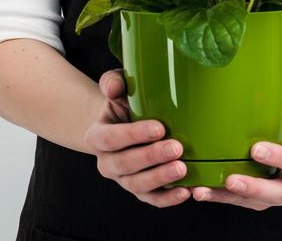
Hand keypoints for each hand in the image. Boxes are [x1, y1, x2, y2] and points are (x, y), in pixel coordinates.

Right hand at [83, 68, 191, 207]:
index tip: (159, 128)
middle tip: (177, 148)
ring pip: (137, 185)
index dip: (133, 135)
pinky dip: (168, 198)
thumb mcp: (117, 88)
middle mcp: (106, 162)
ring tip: (183, 169)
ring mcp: (122, 180)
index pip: (110, 139)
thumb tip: (114, 88)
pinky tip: (185, 191)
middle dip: (151, 157)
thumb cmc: (124, 103)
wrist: (127, 125)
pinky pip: (152, 199)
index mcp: (96, 137)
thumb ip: (113, 83)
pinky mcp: (140, 192)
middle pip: (125, 164)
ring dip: (160, 178)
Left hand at [192, 78, 281, 210]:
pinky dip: (219, 197)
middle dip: (254, 188)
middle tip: (231, 179)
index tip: (256, 149)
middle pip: (280, 193)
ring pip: (256, 202)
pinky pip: (240, 201)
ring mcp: (279, 193)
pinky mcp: (259, 198)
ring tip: (204, 190)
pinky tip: (200, 191)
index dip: (281, 159)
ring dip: (230, 198)